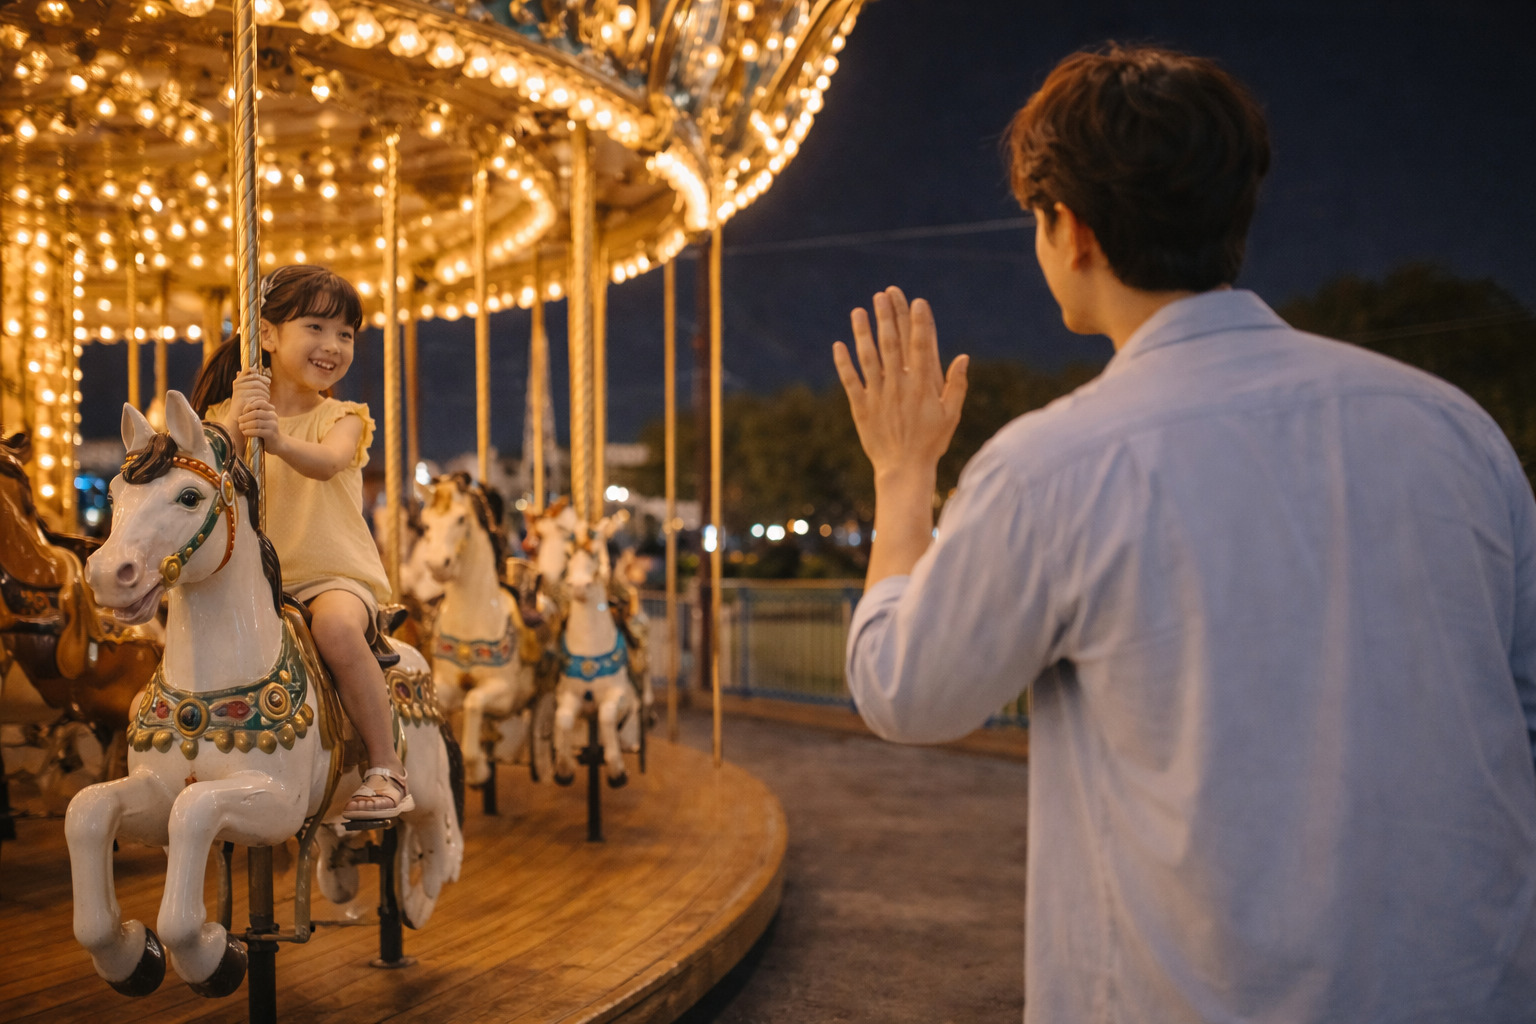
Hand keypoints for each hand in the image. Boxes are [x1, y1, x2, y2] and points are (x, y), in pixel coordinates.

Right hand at [228, 368, 270, 419]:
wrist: (237, 416)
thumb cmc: (243, 401)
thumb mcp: (244, 389)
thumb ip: (248, 379)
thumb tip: (254, 368)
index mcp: (238, 381)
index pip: (251, 373)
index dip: (261, 376)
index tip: (268, 381)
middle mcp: (237, 386)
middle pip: (257, 382)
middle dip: (265, 387)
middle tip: (268, 392)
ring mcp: (239, 394)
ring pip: (259, 391)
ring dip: (266, 394)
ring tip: (267, 398)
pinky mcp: (243, 402)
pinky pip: (258, 398)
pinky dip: (264, 400)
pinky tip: (265, 403)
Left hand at [237, 398, 280, 446]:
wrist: (276, 443)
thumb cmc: (265, 430)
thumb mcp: (261, 419)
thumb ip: (255, 413)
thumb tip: (242, 411)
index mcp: (270, 411)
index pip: (260, 402)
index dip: (249, 406)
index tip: (244, 412)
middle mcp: (273, 416)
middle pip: (256, 413)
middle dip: (245, 417)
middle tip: (239, 421)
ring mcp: (273, 425)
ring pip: (256, 422)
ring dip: (245, 425)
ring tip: (241, 427)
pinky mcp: (271, 434)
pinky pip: (258, 431)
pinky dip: (249, 432)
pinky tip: (245, 433)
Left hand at [832, 287, 968, 482]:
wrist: (904, 469)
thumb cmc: (931, 442)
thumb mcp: (951, 415)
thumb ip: (956, 385)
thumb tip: (962, 357)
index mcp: (923, 385)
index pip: (921, 346)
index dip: (918, 322)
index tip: (916, 301)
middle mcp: (899, 385)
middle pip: (893, 343)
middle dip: (888, 317)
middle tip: (884, 294)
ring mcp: (878, 395)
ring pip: (869, 357)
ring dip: (863, 332)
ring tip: (859, 310)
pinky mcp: (861, 406)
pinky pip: (850, 380)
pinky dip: (844, 362)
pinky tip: (839, 344)